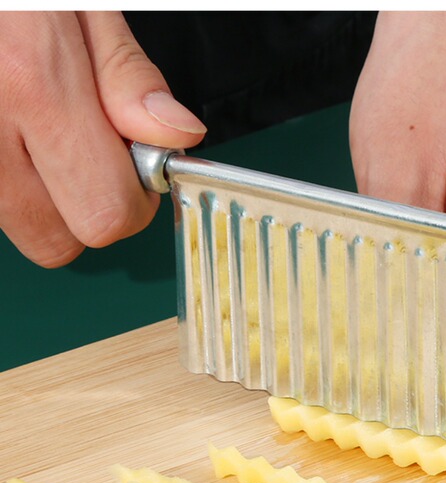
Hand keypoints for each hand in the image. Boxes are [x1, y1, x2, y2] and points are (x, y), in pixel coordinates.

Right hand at [0, 11, 205, 267]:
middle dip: (89, 209)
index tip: (137, 163)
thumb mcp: (80, 2)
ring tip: (42, 128)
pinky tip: (14, 128)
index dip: (133, 200)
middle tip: (90, 152)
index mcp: (31, 81)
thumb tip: (176, 136)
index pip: (106, 213)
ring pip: (21, 227)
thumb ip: (127, 76)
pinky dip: (13, 180)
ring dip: (46, 198)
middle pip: (58, 241)